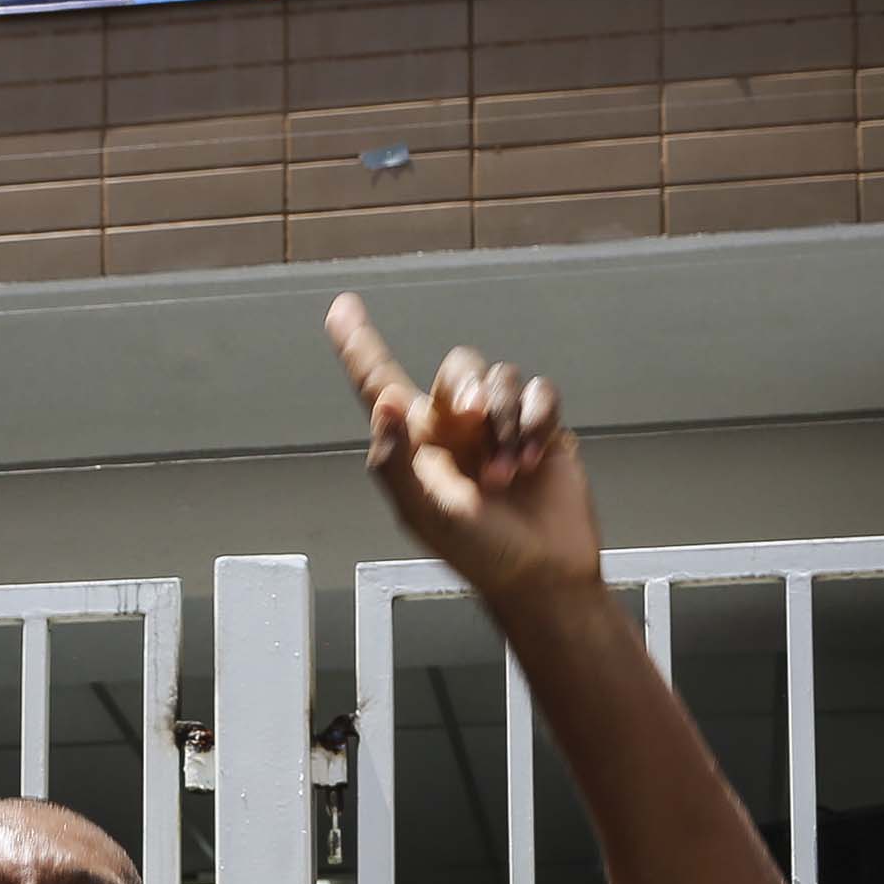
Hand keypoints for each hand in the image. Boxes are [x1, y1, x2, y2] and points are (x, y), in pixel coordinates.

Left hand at [325, 292, 602, 607]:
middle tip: (478, 416)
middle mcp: (456, 429)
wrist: (542, 574)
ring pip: (503, 379)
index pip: (380, 384)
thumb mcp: (424, 513)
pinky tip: (534, 458)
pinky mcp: (541, 429)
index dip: (359, 346)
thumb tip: (383, 406)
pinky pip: (540, 393)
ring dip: (508, 421)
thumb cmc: (479, 554)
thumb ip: (395, 460)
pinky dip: (537, 419)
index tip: (341, 309)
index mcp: (417, 445)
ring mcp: (499, 428)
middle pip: (457, 369)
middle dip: (468, 386)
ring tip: (509, 473)